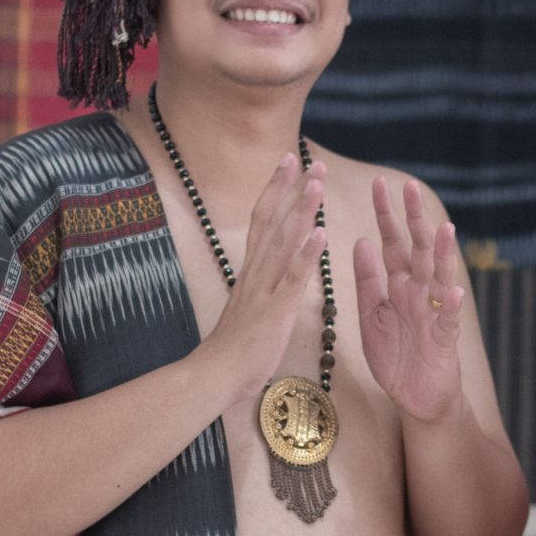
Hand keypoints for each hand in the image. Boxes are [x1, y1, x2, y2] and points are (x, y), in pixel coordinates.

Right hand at [202, 148, 327, 402]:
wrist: (215, 376)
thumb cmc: (233, 350)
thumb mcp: (246, 308)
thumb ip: (257, 287)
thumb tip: (263, 272)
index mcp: (250, 272)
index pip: (262, 220)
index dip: (275, 189)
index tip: (288, 162)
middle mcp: (255, 273)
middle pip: (271, 220)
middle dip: (290, 188)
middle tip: (309, 158)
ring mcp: (264, 290)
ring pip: (283, 242)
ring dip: (301, 210)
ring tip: (318, 183)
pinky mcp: (274, 311)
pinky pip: (292, 278)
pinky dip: (306, 254)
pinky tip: (321, 234)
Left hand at [354, 176, 465, 422]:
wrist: (415, 398)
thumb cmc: (395, 357)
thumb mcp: (371, 316)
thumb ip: (368, 281)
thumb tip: (360, 240)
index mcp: (397, 285)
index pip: (392, 242)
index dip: (386, 215)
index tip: (380, 184)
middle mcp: (418, 293)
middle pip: (417, 250)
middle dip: (414, 220)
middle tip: (410, 186)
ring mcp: (433, 314)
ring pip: (438, 278)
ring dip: (441, 255)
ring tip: (442, 230)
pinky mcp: (443, 340)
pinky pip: (447, 320)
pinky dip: (449, 305)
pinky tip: (451, 290)